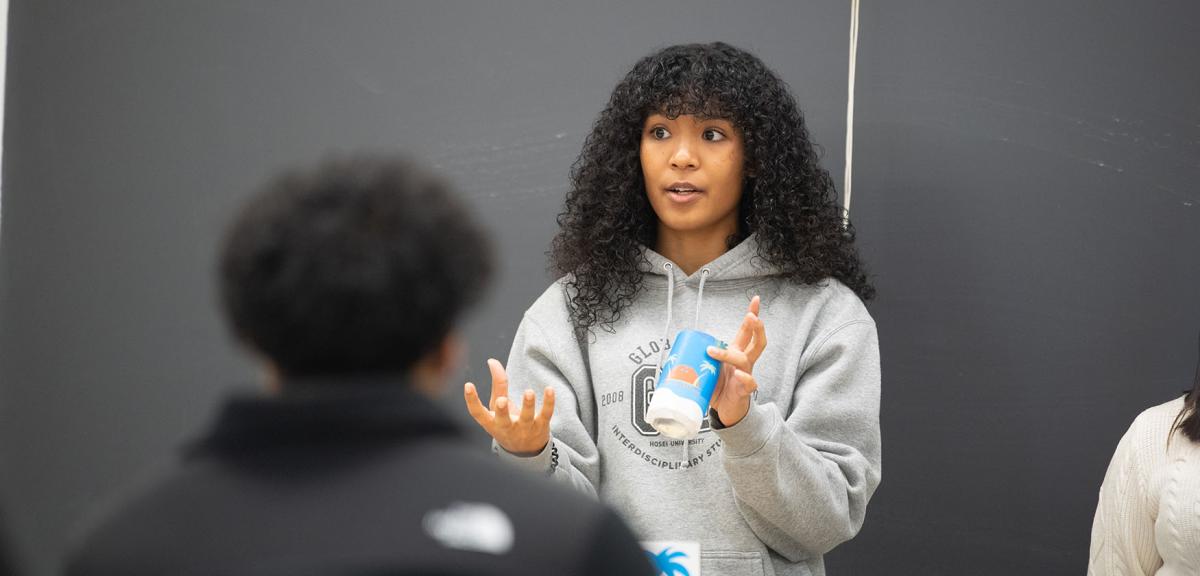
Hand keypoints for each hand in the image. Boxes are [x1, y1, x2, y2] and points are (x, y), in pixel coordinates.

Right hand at [463, 358, 554, 455]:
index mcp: (491, 422)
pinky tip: (549, 389)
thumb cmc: (507, 422)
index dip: (471, 400)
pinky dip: (548, 402)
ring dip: (527, 405)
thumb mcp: (498, 405)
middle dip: (501, 411)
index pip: (477, 414)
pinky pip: (546, 414)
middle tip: (501, 401)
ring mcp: (524, 428)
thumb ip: (497, 383)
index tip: (468, 385)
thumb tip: (492, 360)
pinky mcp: (541, 426)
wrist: (525, 451)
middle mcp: (506, 427)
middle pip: (502, 420)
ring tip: (529, 392)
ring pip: (526, 417)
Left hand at [707, 295, 766, 426]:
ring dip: (728, 354)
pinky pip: (749, 382)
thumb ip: (695, 360)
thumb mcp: (707, 369)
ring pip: (746, 359)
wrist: (727, 411)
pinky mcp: (745, 390)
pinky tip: (739, 375)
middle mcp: (744, 361)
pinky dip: (744, 378)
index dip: (752, 314)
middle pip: (757, 341)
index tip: (756, 299)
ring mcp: (746, 375)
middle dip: (756, 327)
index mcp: (736, 352)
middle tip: (751, 317)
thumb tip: (669, 355)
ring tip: (712, 351)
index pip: (746, 331)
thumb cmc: (718, 387)